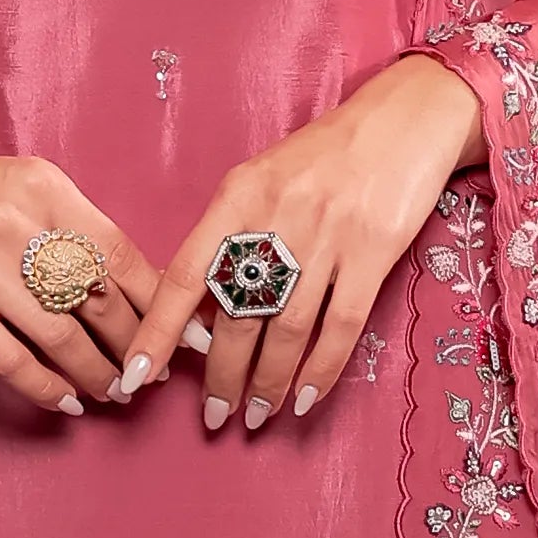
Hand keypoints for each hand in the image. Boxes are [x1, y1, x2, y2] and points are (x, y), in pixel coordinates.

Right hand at [0, 146, 160, 416]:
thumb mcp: (28, 192)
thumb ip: (78, 231)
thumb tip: (143, 293)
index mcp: (47, 190)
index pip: (121, 255)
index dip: (158, 304)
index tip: (182, 336)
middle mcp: (17, 224)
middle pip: (97, 299)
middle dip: (136, 346)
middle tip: (152, 374)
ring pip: (62, 337)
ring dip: (97, 374)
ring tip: (115, 391)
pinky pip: (12, 361)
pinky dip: (48, 388)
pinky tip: (68, 401)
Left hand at [127, 57, 482, 431]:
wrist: (403, 121)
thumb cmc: (324, 155)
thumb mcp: (261, 179)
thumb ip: (228, 235)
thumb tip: (197, 311)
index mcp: (237, 197)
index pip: (183, 277)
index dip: (157, 333)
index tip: (135, 377)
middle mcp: (276, 219)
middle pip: (235, 317)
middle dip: (220, 377)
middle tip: (213, 416)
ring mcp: (327, 239)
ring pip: (285, 332)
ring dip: (266, 384)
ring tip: (255, 415)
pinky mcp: (373, 255)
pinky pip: (340, 328)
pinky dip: (319, 372)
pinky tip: (303, 399)